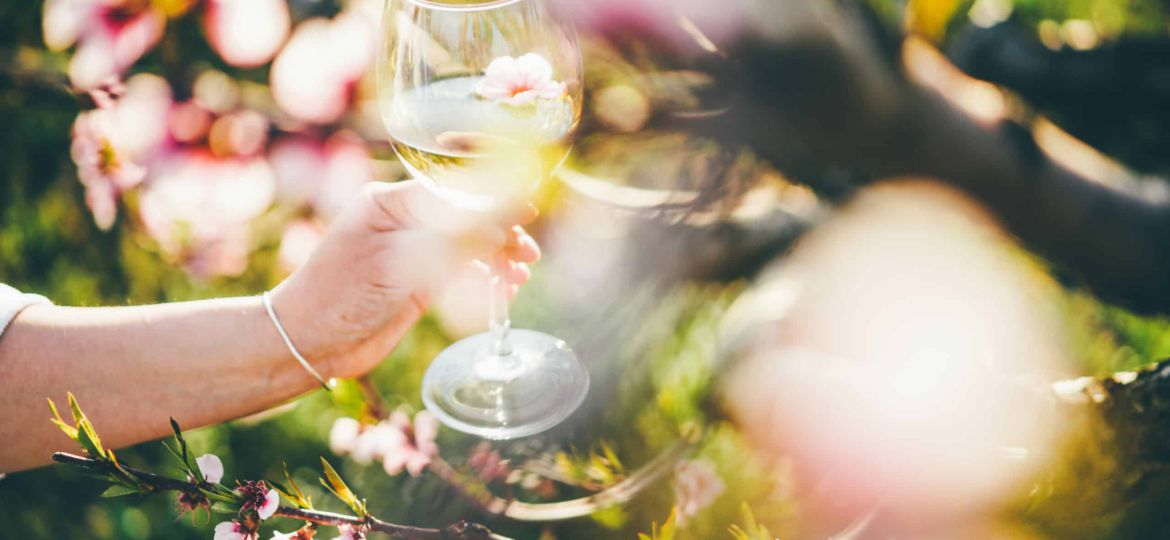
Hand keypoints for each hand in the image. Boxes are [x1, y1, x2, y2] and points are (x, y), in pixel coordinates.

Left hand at [269, 180, 540, 379]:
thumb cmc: (343, 296)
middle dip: (501, 234)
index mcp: (391, 201)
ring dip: (497, 257)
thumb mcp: (403, 263)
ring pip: (469, 243)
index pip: (456, 193)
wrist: (309, 344)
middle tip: (528, 256)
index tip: (528, 214)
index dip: (495, 203)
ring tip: (519, 276)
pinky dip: (484, 276)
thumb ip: (457, 238)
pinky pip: (461, 268)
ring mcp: (412, 250)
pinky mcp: (418, 280)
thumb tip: (509, 214)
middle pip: (467, 216)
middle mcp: (403, 220)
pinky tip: (504, 288)